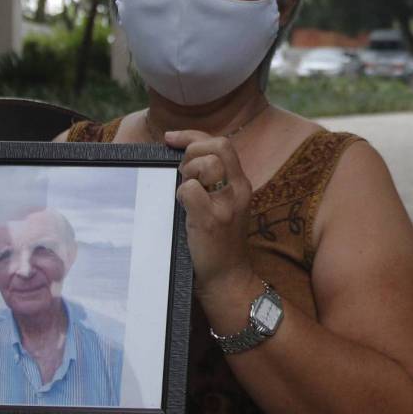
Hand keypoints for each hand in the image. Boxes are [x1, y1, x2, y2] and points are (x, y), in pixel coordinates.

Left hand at [164, 130, 257, 304]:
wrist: (227, 277)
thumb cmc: (219, 241)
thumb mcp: (223, 204)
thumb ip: (211, 181)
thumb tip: (181, 156)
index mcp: (241, 183)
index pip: (222, 143)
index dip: (193, 136)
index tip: (172, 139)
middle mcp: (239, 189)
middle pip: (216, 146)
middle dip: (191, 154)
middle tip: (183, 176)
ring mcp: (227, 205)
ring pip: (205, 165)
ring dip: (187, 175)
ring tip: (186, 196)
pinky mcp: (211, 220)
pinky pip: (189, 190)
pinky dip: (181, 196)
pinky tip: (184, 211)